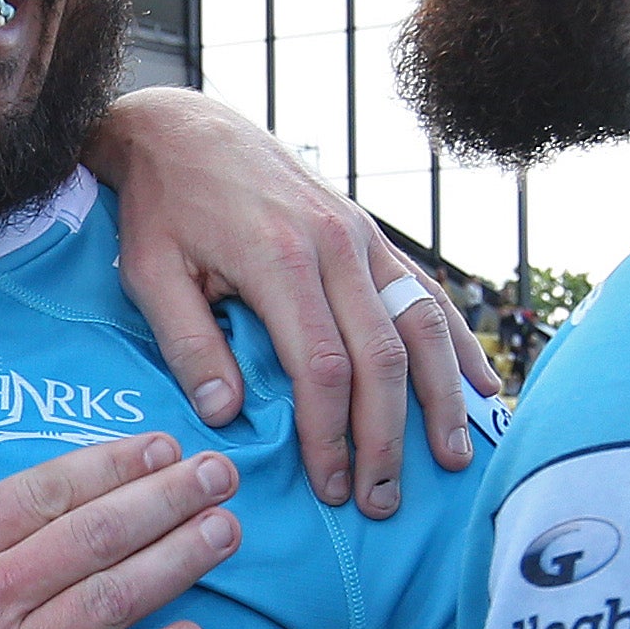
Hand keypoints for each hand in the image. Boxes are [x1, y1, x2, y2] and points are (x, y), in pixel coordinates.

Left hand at [92, 84, 499, 517]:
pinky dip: (458, 343)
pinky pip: (428, 293)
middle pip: (383, 356)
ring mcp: (363, 236)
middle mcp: (336, 246)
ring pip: (422, 325)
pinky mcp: (371, 234)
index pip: (324, 367)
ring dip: (441, 397)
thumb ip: (188, 343)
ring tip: (451, 459)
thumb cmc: (162, 206)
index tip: (329, 487)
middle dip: (388, 437)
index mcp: (280, 260)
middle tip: (382, 501)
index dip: (332, 434)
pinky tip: (480, 386)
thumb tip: (226, 415)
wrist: (185, 128)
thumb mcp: (149, 272)